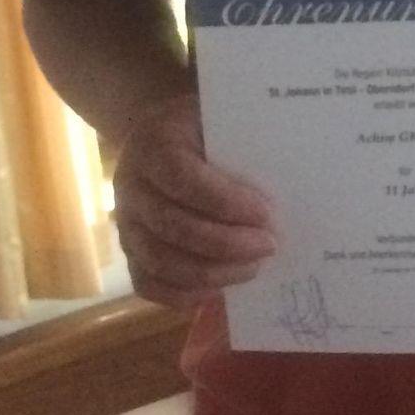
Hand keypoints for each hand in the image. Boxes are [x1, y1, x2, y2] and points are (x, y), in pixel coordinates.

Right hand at [113, 94, 277, 309]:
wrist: (162, 139)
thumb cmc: (203, 129)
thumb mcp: (220, 120)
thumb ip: (243, 145)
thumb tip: (288, 178)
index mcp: (153, 146)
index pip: (182, 179)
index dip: (225, 201)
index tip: (267, 213)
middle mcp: (130, 187)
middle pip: (173, 226)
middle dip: (227, 243)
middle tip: (270, 245)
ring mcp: (126, 223)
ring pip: (160, 261)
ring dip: (213, 272)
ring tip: (255, 267)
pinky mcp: (130, 252)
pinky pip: (147, 283)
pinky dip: (183, 294)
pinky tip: (221, 289)